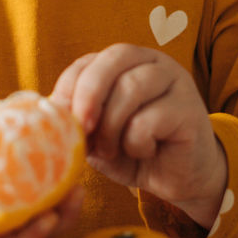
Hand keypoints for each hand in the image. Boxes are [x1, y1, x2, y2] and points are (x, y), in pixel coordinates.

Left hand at [51, 44, 226, 229]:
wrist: (177, 179)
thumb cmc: (133, 150)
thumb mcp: (98, 133)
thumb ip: (77, 118)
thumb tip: (48, 111)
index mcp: (126, 62)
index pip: (91, 60)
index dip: (70, 86)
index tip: (60, 117)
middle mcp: (153, 62)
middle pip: (114, 59)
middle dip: (89, 94)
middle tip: (81, 129)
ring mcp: (176, 81)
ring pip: (132, 87)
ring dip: (112, 125)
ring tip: (112, 150)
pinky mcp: (189, 109)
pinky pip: (151, 118)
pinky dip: (137, 141)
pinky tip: (144, 150)